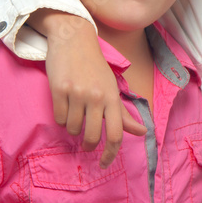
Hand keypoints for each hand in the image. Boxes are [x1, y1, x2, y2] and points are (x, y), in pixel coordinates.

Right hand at [36, 10, 145, 166]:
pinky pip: (58, 118)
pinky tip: (64, 105)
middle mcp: (97, 97)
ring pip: (72, 129)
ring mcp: (77, 93)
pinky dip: (61, 118)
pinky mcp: (59, 90)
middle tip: (87, 143)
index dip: (111, 153)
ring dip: (72, 127)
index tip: (105, 163)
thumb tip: (143, 132)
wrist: (74, 39)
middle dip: (89, 145)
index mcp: (112, 97)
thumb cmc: (95, 66)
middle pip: (93, 137)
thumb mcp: (112, 88)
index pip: (116, 134)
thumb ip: (124, 113)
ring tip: (75, 113)